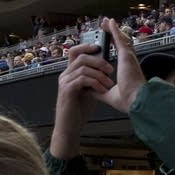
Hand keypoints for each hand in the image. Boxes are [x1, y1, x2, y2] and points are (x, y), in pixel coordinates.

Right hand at [50, 21, 116, 157]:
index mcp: (70, 73)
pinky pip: (82, 79)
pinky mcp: (67, 90)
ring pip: (83, 67)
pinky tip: (102, 91)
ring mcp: (65, 82)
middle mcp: (65, 75)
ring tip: (109, 84)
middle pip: (81, 56)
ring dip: (100, 75)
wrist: (69, 127)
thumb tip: (105, 68)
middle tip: (110, 70)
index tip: (100, 48)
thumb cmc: (79, 110)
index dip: (87, 46)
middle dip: (99, 61)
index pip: (75, 51)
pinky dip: (95, 83)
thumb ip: (93, 78)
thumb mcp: (88, 90)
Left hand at [94, 17, 146, 113]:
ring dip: (112, 29)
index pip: (120, 53)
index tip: (109, 42)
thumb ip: (98, 90)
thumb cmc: (128, 100)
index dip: (115, 46)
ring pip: (120, 38)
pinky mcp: (126, 54)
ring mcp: (128, 56)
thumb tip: (89, 89)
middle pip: (121, 43)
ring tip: (106, 22)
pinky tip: (109, 22)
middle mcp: (129, 61)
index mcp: (127, 69)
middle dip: (114, 34)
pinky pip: (119, 38)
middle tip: (107, 27)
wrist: (135, 100)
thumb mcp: (108, 94)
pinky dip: (114, 29)